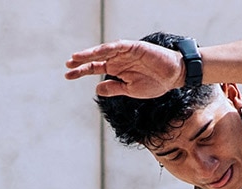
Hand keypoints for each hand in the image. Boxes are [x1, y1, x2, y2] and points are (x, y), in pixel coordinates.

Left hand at [64, 41, 185, 97]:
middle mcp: (118, 59)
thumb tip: (96, 89)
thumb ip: (114, 88)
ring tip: (76, 58)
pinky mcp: (134, 47)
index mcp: (117, 70)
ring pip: (103, 51)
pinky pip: (117, 46)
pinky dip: (106, 48)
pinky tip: (96, 52)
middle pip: (95, 59)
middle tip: (67, 65)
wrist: (174, 76)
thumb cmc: (155, 83)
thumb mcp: (131, 90)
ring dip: (90, 54)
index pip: (94, 69)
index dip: (81, 71)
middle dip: (81, 62)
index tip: (67, 75)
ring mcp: (125, 53)